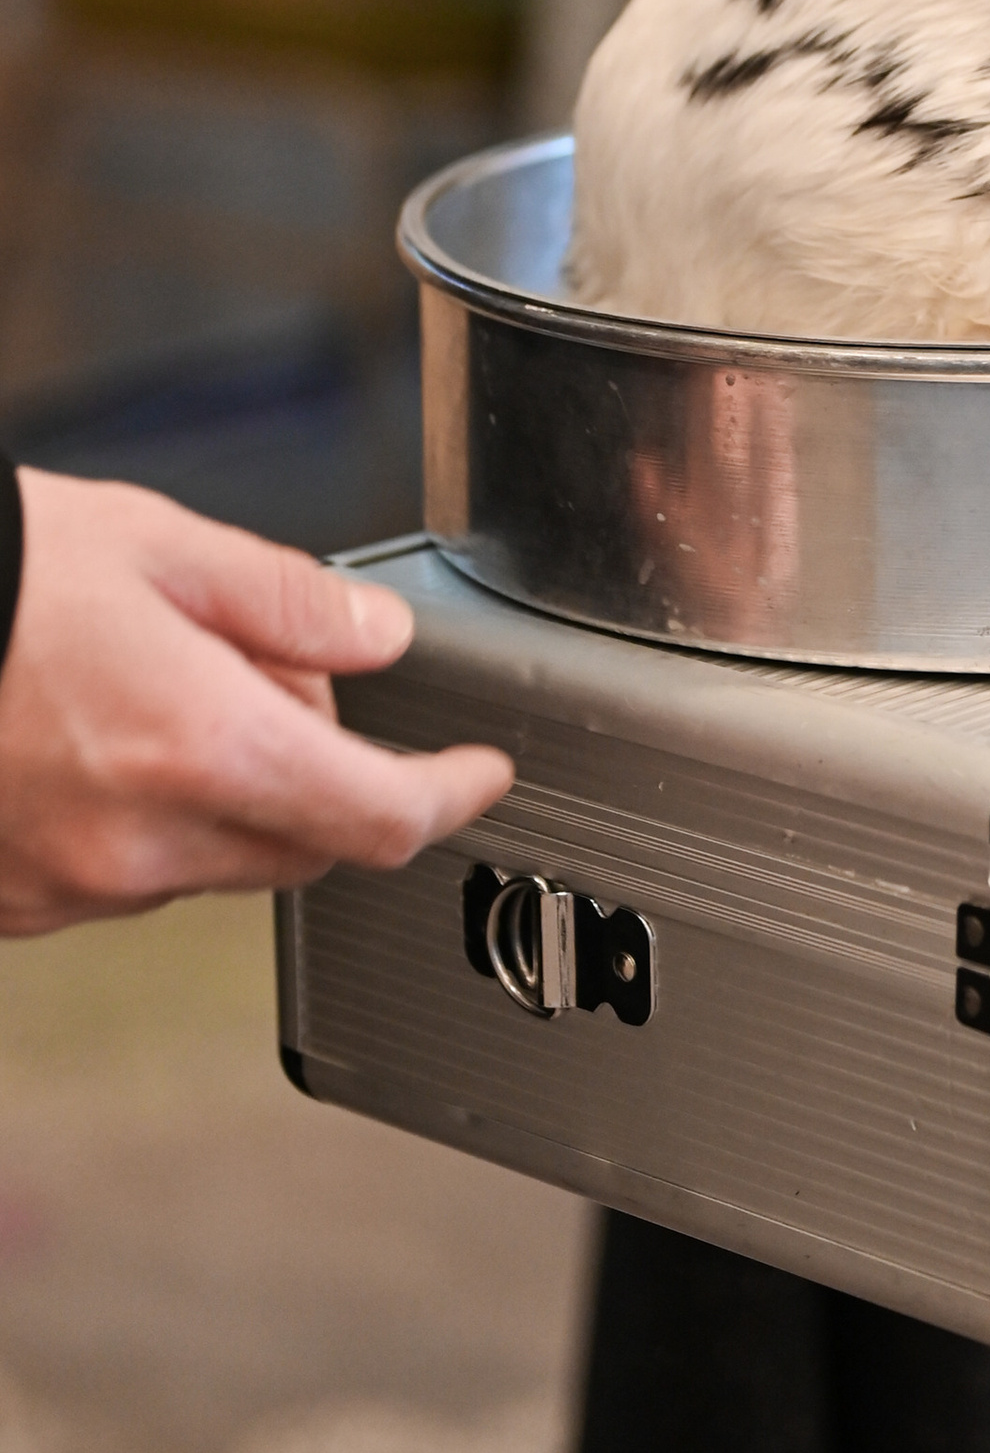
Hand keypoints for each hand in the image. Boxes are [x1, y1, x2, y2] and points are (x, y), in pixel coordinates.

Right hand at [0, 473, 511, 936]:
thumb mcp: (159, 545)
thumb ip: (288, 603)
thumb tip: (379, 642)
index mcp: (203, 750)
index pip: (379, 818)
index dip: (448, 798)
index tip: (480, 776)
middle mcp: (142, 844)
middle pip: (302, 845)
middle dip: (320, 770)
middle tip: (263, 668)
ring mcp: (70, 888)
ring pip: (209, 863)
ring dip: (224, 794)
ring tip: (153, 685)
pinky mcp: (12, 907)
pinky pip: (118, 879)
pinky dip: (140, 822)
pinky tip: (91, 738)